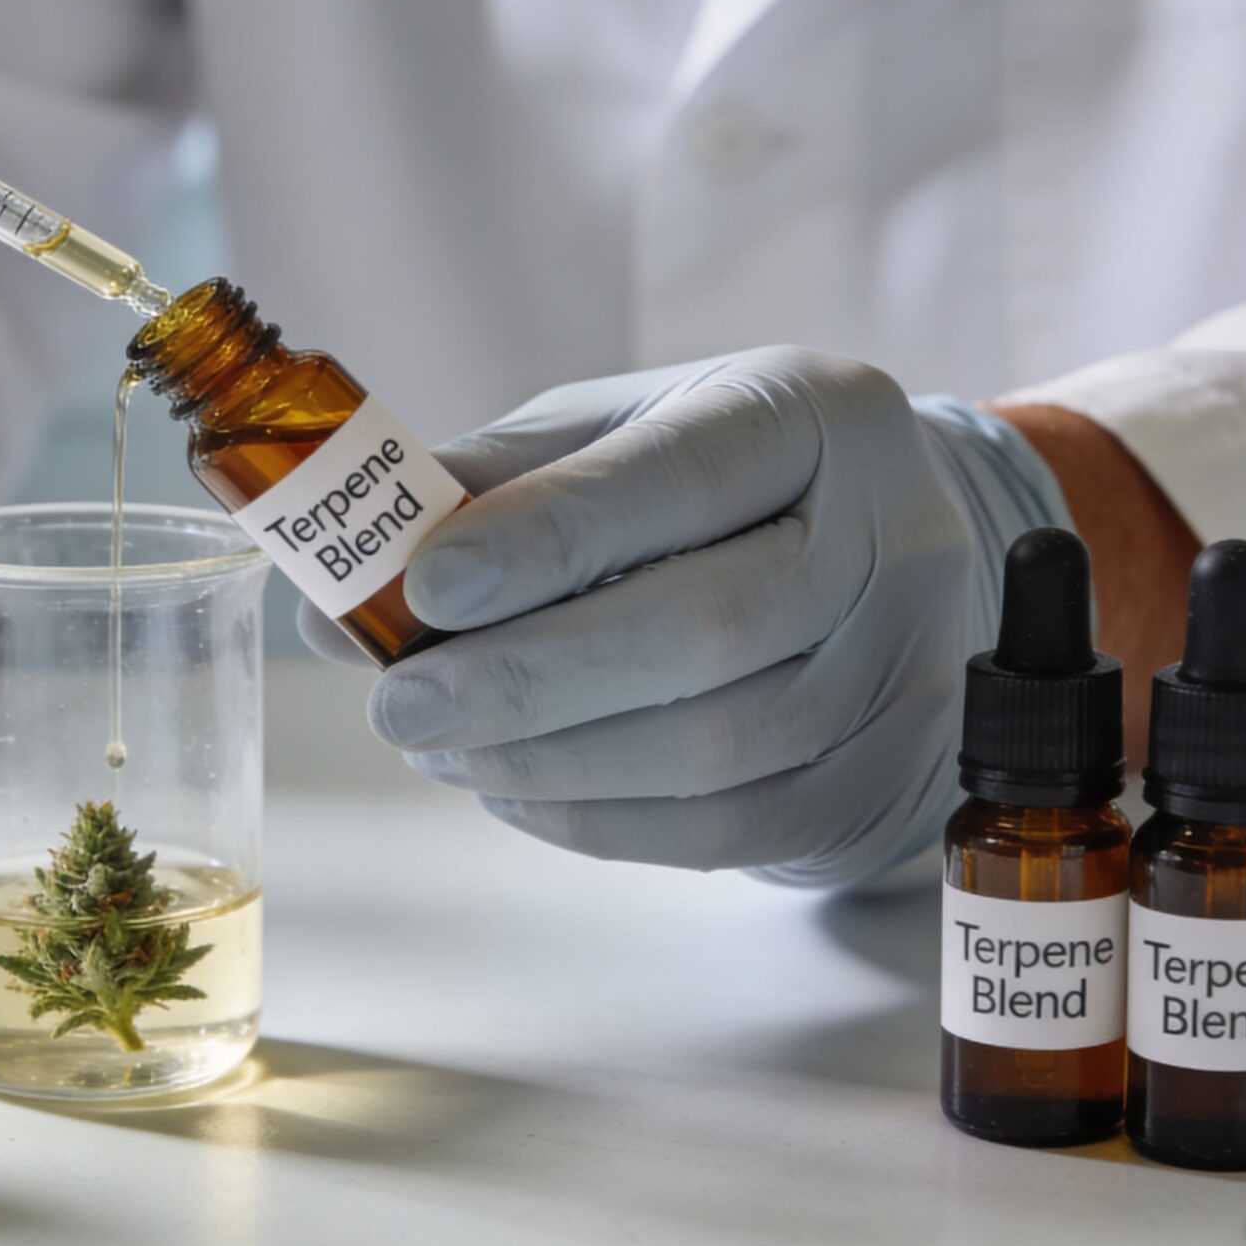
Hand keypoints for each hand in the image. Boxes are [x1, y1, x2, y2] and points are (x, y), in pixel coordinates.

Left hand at [301, 347, 1066, 887]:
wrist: (899, 564)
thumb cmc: (723, 490)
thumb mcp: (621, 434)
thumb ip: (492, 488)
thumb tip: (344, 582)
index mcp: (814, 414)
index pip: (682, 475)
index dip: (547, 537)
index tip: (425, 587)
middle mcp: (890, 534)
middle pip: (708, 628)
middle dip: (531, 678)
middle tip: (400, 703)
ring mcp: (900, 669)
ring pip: (717, 748)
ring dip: (550, 762)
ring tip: (442, 745)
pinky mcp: (880, 779)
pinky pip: (727, 832)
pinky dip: (598, 821)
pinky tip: (516, 790)